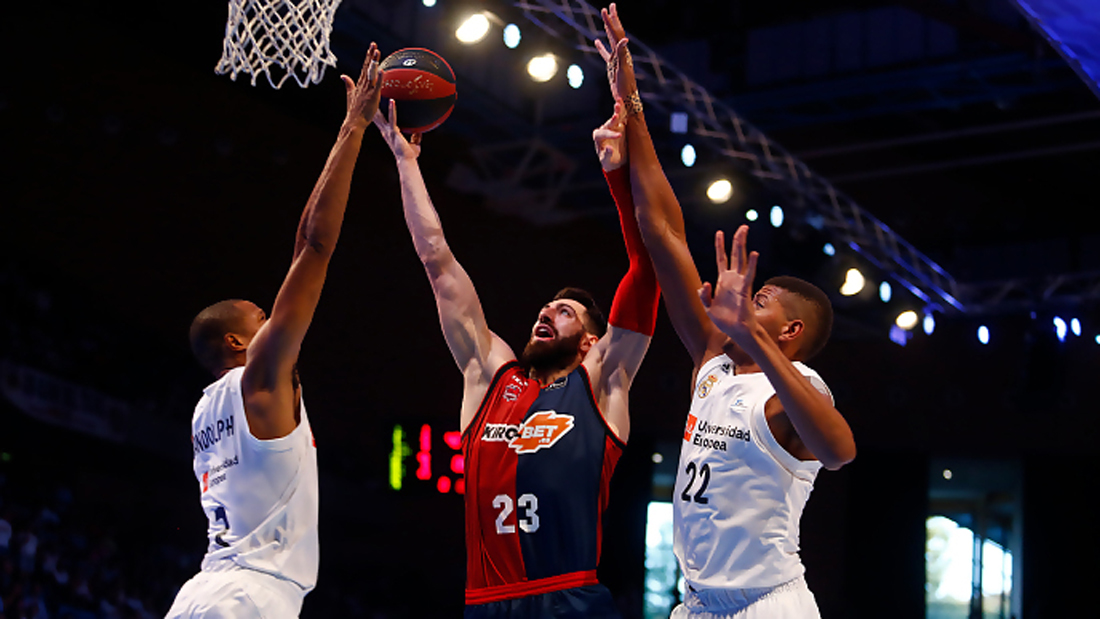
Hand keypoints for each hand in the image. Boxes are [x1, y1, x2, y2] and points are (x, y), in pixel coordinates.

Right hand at [341, 42, 382, 128]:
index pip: (365, 67)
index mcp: (360, 84)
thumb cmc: (354, 111)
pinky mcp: (373, 96)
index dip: (368, 57)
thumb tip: (343, 76)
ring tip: (378, 52)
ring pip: (372, 73)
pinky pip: (377, 85)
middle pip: (368, 67)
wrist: (354, 122)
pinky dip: (380, 78)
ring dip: (374, 62)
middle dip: (371, 55)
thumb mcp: (350, 95)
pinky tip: (382, 70)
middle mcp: (363, 85)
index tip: (371, 48)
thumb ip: (348, 84)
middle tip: (374, 44)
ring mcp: (368, 90)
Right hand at [373, 101, 422, 160]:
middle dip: (374, 109)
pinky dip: (392, 109)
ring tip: (377, 95)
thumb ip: (415, 137)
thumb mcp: (413, 144)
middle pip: (377, 118)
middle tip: (370, 99)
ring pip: (382, 116)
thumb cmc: (409, 155)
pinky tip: (392, 101)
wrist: (406, 160)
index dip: (377, 115)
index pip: (381, 122)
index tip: (374, 108)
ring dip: (379, 106)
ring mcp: (389, 131)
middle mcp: (386, 131)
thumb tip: (419, 132)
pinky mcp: (394, 131)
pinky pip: (392, 118)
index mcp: (388, 134)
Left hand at [593, 100, 626, 170]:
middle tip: (616, 116)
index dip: (610, 134)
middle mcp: (604, 130)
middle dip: (612, 120)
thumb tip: (609, 148)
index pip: (602, 134)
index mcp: (598, 138)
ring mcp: (613, 127)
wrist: (617, 160)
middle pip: (607, 123)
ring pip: (615, 117)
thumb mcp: (607, 161)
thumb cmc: (609, 161)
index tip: (619, 136)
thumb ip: (607, 155)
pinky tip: (626, 102)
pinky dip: (625, 111)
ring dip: (618, 110)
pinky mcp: (621, 125)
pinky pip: (623, 117)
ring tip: (619, 103)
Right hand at [594, 3, 637, 104]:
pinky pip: (605, 53)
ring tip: (605, 17)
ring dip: (608, 28)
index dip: (611, 21)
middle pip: (615, 32)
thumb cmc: (626, 85)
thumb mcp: (623, 67)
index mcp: (622, 52)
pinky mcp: (612, 65)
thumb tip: (625, 39)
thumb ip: (623, 52)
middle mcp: (620, 53)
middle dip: (612, 19)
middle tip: (610, 6)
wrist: (627, 97)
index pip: (615, 32)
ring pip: (611, 39)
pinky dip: (601, 46)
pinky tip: (596, 41)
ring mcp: (616, 58)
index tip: (607, 8)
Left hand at [699, 226, 759, 343]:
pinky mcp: (745, 290)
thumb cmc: (725, 321)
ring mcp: (740, 283)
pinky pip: (749, 275)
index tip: (719, 232)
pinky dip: (752, 265)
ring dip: (743, 246)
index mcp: (723, 281)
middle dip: (737, 241)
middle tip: (743, 227)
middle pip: (735, 255)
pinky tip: (754, 254)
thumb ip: (703, 296)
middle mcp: (733, 279)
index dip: (720, 246)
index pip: (722, 259)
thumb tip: (703, 285)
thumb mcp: (708, 308)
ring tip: (744, 232)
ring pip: (742, 261)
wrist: (737, 333)